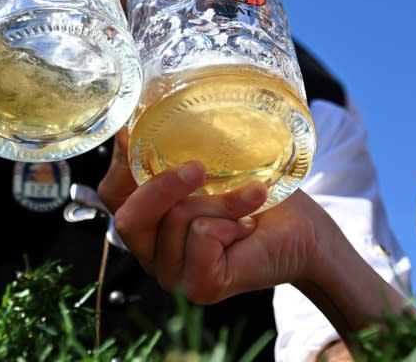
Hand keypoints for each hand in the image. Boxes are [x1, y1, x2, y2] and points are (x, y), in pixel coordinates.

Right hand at [97, 132, 328, 303]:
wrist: (304, 229)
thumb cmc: (255, 195)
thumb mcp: (209, 166)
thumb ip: (168, 154)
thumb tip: (130, 126)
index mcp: (147, 220)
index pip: (112, 194)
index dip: (121, 162)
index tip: (137, 134)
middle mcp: (151, 251)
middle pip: (128, 217)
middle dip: (162, 185)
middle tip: (198, 168)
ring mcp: (173, 274)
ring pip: (175, 220)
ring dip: (219, 201)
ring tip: (248, 200)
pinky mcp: (199, 287)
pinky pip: (200, 237)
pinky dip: (229, 221)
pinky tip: (247, 227)